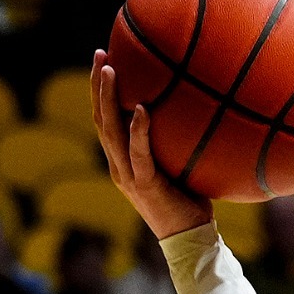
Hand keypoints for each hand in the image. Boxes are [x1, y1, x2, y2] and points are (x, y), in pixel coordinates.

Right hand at [90, 49, 212, 239]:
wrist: (190, 239)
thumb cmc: (190, 201)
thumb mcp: (179, 165)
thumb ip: (176, 142)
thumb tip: (196, 109)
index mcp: (123, 161)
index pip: (106, 120)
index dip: (100, 91)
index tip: (104, 60)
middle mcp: (118, 165)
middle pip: (100, 118)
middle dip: (97, 85)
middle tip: (100, 54)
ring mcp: (127, 175)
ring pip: (110, 131)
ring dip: (107, 99)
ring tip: (109, 70)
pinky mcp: (144, 185)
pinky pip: (139, 153)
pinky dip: (138, 130)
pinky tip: (142, 108)